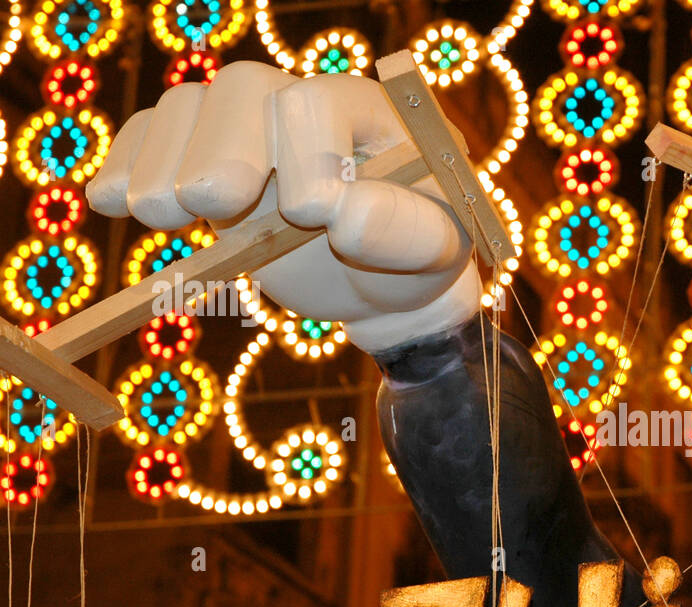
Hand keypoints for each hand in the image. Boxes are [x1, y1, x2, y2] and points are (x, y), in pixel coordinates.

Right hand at [86, 61, 477, 350]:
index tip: (309, 214)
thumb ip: (402, 231)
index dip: (306, 154)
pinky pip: (153, 140)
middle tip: (209, 202)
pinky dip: (126, 167)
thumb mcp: (435, 252)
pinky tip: (112, 201)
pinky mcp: (207, 161)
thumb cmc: (417, 262)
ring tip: (163, 216)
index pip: (319, 104)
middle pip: (241, 91)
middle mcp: (302, 107)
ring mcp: (249, 132)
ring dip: (163, 162)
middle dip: (219, 147)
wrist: (384, 286)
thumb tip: (346, 215)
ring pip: (188, 110)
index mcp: (371, 113)